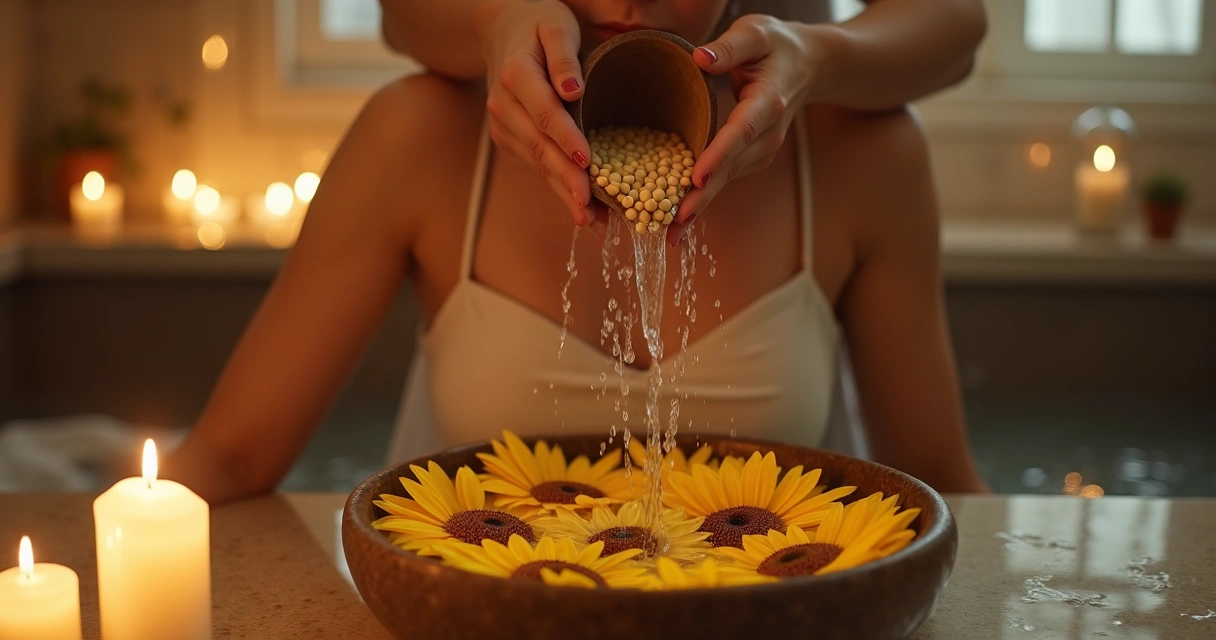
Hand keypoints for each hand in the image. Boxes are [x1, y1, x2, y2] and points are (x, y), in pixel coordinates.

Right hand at [478, 0, 598, 225]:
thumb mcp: (556, 26)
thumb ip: (564, 56)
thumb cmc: (539, 24)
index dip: (566, 138)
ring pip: (537, 164)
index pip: (544, 112)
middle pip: (539, 146)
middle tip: (588, 207)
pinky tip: (580, 207)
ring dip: (562, 192)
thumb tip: (574, 91)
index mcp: (516, 75)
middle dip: (565, 179)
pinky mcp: (510, 141)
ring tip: (589, 218)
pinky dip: (558, 187)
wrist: (503, 31)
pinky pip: (536, 166)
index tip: (587, 160)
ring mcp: (504, 127)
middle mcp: (504, 105)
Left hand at [667, 15, 820, 245]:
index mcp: (768, 103)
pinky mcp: (752, 159)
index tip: (697, 178)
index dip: (718, 156)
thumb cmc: (778, 46)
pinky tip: (677, 219)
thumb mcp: (756, 32)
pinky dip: (702, 199)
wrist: (810, 66)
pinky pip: (724, 180)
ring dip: (698, 205)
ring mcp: (762, 151)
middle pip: (731, 168)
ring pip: (727, 181)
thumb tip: (699, 58)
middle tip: (674, 222)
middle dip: (702, 197)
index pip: (741, 132)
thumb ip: (729, 46)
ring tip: (668, 229)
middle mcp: (768, 134)